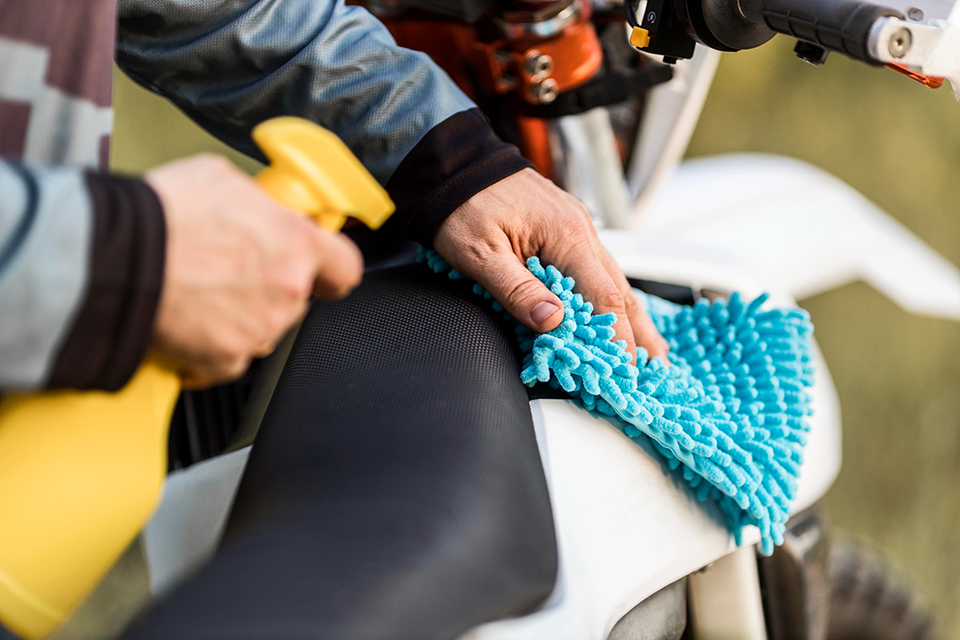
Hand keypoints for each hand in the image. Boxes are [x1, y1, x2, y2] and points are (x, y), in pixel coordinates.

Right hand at [146, 155, 362, 387]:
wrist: (119, 256)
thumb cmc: (165, 214)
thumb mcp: (224, 179)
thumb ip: (258, 202)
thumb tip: (260, 205)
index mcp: (296, 245)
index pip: (345, 266)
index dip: (332, 268)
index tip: (324, 270)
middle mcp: (287, 292)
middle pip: (296, 296)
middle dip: (271, 284)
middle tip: (233, 267)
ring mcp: (259, 329)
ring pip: (264, 326)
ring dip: (243, 313)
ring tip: (204, 289)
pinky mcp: (226, 359)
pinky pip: (231, 357)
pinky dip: (213, 346)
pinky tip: (192, 321)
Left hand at [433, 168, 667, 363]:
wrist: (452, 164)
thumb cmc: (461, 204)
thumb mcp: (479, 254)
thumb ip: (516, 289)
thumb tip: (552, 321)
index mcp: (565, 236)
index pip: (604, 299)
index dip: (617, 339)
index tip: (624, 372)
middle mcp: (580, 230)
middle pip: (620, 291)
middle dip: (638, 334)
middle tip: (654, 371)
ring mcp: (576, 227)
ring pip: (613, 279)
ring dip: (630, 316)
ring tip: (648, 349)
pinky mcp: (565, 228)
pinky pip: (596, 268)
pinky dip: (610, 296)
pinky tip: (615, 312)